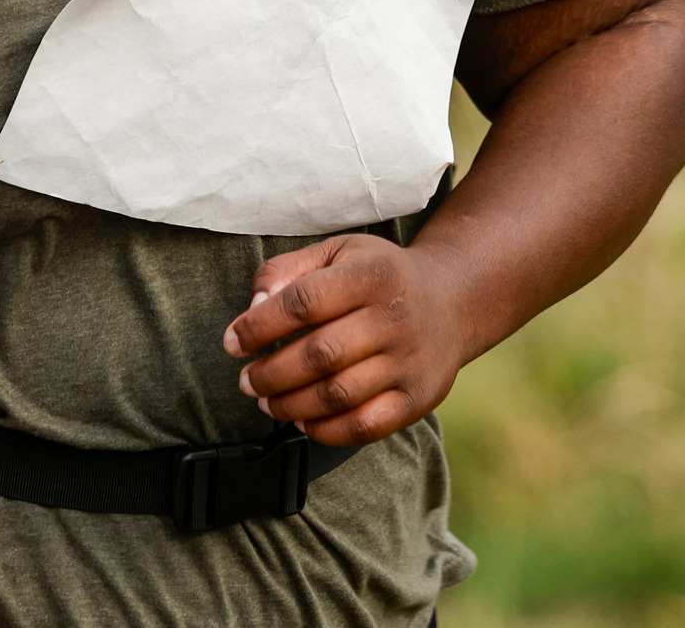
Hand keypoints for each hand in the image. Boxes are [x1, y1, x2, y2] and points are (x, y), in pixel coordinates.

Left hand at [221, 234, 472, 448]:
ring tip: (267, 401)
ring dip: (290, 405)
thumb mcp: (336, 252)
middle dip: (270, 373)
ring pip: (338, 395)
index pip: (304, 303)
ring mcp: (408, 361)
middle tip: (247, 381)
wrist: (451, 301)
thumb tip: (255, 306)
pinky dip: (325, 431)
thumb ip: (288, 271)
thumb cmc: (377, 276)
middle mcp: (393, 318)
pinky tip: (303, 420)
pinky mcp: (417, 398)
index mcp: (370, 274)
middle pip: (319, 355)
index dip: (260, 326)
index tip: (233, 342)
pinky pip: (365, 426)